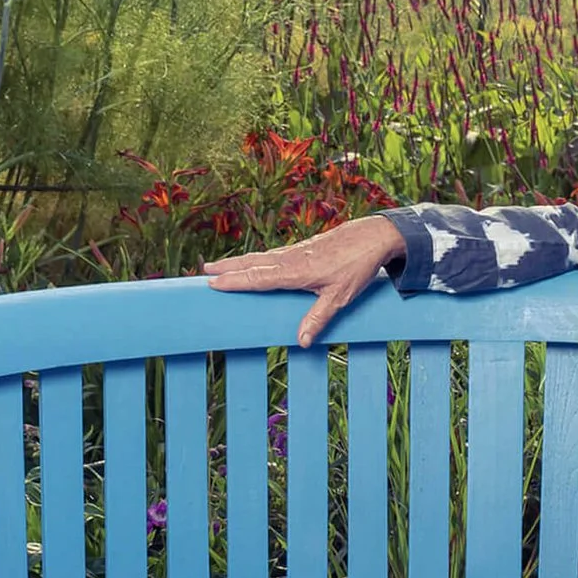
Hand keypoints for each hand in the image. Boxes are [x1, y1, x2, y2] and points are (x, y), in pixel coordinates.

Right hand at [203, 217, 406, 347]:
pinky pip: (272, 254)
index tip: (212, 282)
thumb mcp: (340, 297)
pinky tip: (253, 261)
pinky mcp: (303, 248)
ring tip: (218, 265)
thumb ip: (318, 318)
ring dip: (238, 261)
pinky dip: (256, 258)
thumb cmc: (357, 266)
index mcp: (296, 272)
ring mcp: (296, 251)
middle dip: (228, 267)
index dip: (235, 281)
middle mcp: (291, 259)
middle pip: (253, 263)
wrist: (373, 236)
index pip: (258, 278)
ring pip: (260, 256)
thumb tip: (301, 341)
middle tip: (204, 271)